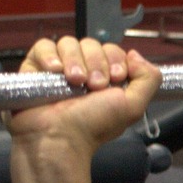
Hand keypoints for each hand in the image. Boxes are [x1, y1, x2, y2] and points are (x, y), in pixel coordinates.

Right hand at [8, 35, 161, 158]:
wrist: (60, 139)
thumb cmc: (92, 128)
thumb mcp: (133, 106)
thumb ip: (148, 79)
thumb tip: (135, 55)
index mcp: (103, 78)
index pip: (111, 50)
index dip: (115, 59)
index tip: (114, 78)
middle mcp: (81, 72)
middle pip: (91, 44)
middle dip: (96, 63)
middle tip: (94, 86)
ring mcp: (57, 70)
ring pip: (69, 43)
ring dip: (75, 61)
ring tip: (75, 82)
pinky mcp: (35, 69)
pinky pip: (43, 46)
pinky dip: (50, 56)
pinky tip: (55, 72)